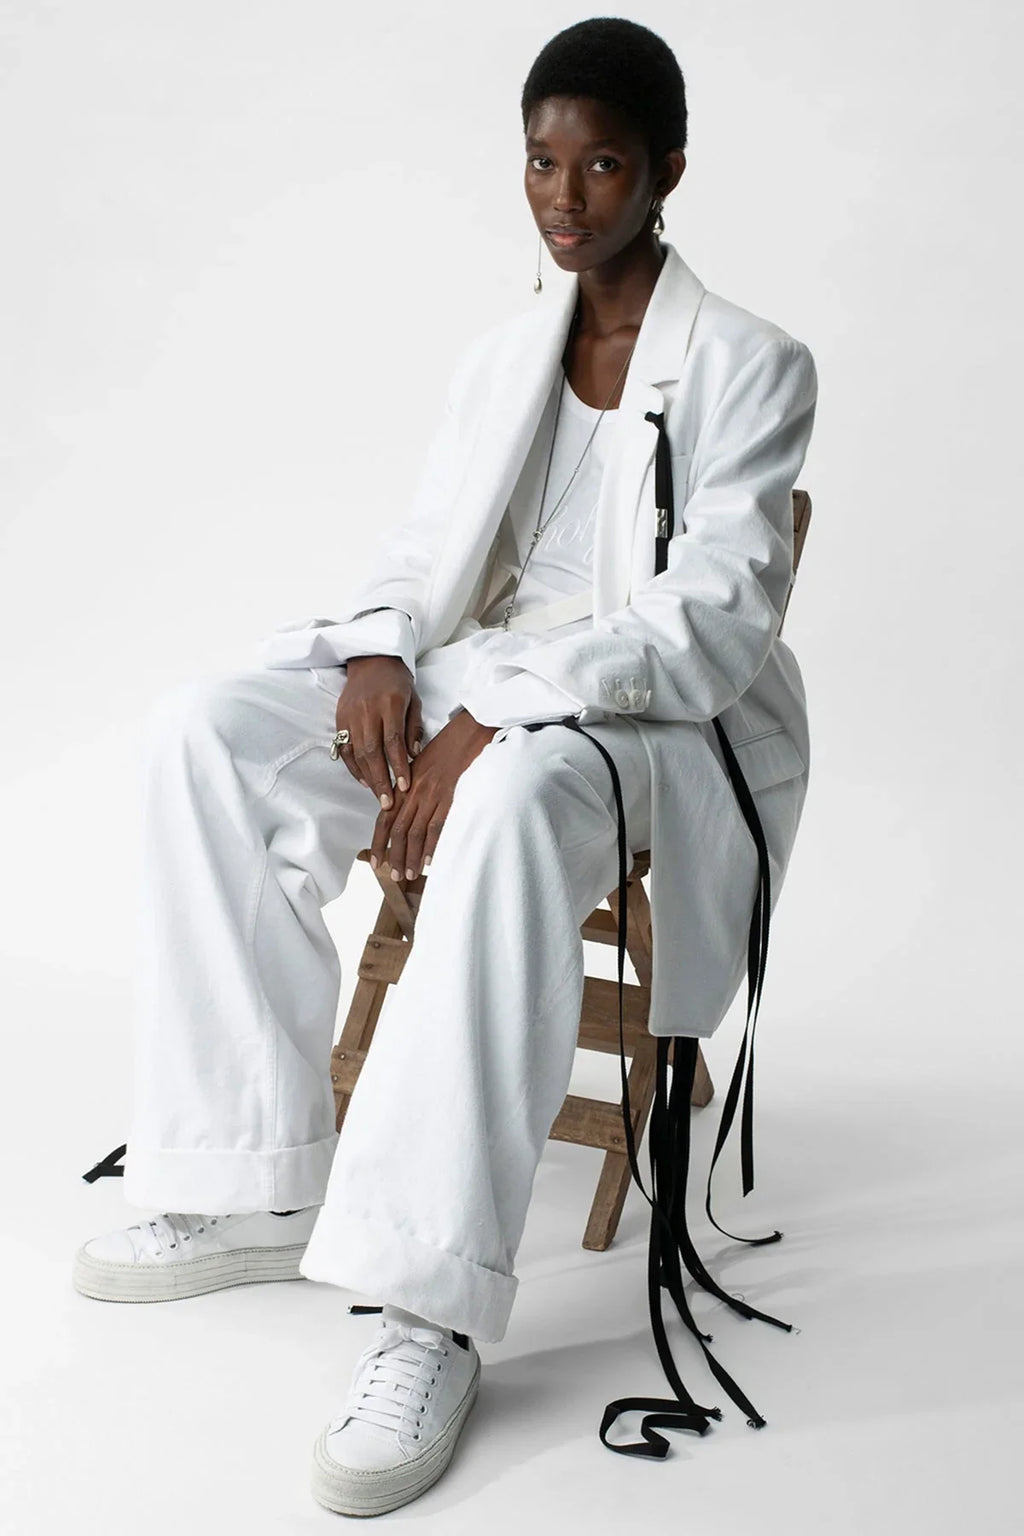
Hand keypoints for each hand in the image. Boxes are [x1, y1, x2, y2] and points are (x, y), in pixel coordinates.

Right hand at [331, 655, 423, 808]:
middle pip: (372, 751)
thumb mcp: (414, 700)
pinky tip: (364, 780)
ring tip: (378, 796)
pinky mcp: (340, 718)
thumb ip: (414, 727)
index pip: (393, 741)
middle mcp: (367, 710)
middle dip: (380, 780)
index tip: (404, 786)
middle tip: (387, 803)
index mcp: (390, 703)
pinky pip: (345, 748)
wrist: (371, 660)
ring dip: (367, 778)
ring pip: (357, 753)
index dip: (398, 766)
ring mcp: (351, 715)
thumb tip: (414, 755)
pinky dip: (353, 767)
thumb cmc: (397, 682)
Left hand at [370, 707, 498, 880]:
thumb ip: (413, 786)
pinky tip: (430, 859)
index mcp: (406, 783)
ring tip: (409, 874)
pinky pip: (438, 824)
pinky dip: (432, 844)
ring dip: (411, 855)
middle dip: (394, 855)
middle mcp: (415, 790)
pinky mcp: (450, 794)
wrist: (471, 729)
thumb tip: (406, 808)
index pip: (386, 817)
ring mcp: (432, 793)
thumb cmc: (451, 745)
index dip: (379, 841)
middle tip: (393, 876)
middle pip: (398, 830)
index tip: (376, 862)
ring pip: (416, 830)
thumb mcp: (424, 763)